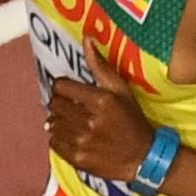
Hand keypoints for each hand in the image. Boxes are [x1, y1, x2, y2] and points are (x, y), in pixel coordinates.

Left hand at [41, 76, 155, 181]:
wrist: (143, 158)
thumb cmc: (132, 121)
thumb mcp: (122, 90)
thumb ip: (100, 65)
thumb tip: (87, 38)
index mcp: (101, 100)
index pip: (60, 86)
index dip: (62, 88)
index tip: (68, 92)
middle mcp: (90, 120)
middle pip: (54, 105)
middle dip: (60, 104)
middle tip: (71, 108)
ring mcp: (83, 141)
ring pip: (52, 124)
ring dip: (59, 122)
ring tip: (72, 123)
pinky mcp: (78, 158)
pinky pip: (54, 143)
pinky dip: (59, 139)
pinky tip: (72, 138)